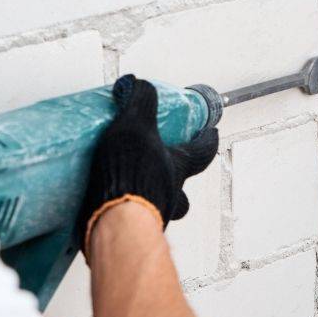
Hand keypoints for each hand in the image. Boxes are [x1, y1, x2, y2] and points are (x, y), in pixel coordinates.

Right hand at [78, 75, 219, 254]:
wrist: (113, 222)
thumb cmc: (131, 175)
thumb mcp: (135, 124)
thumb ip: (139, 100)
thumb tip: (137, 84)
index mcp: (177, 166)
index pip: (202, 152)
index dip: (207, 140)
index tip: (211, 132)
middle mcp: (171, 193)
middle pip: (182, 184)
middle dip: (174, 174)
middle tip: (158, 162)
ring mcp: (154, 216)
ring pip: (160, 205)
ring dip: (149, 194)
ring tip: (126, 182)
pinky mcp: (131, 232)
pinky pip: (133, 220)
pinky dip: (124, 211)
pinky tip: (106, 202)